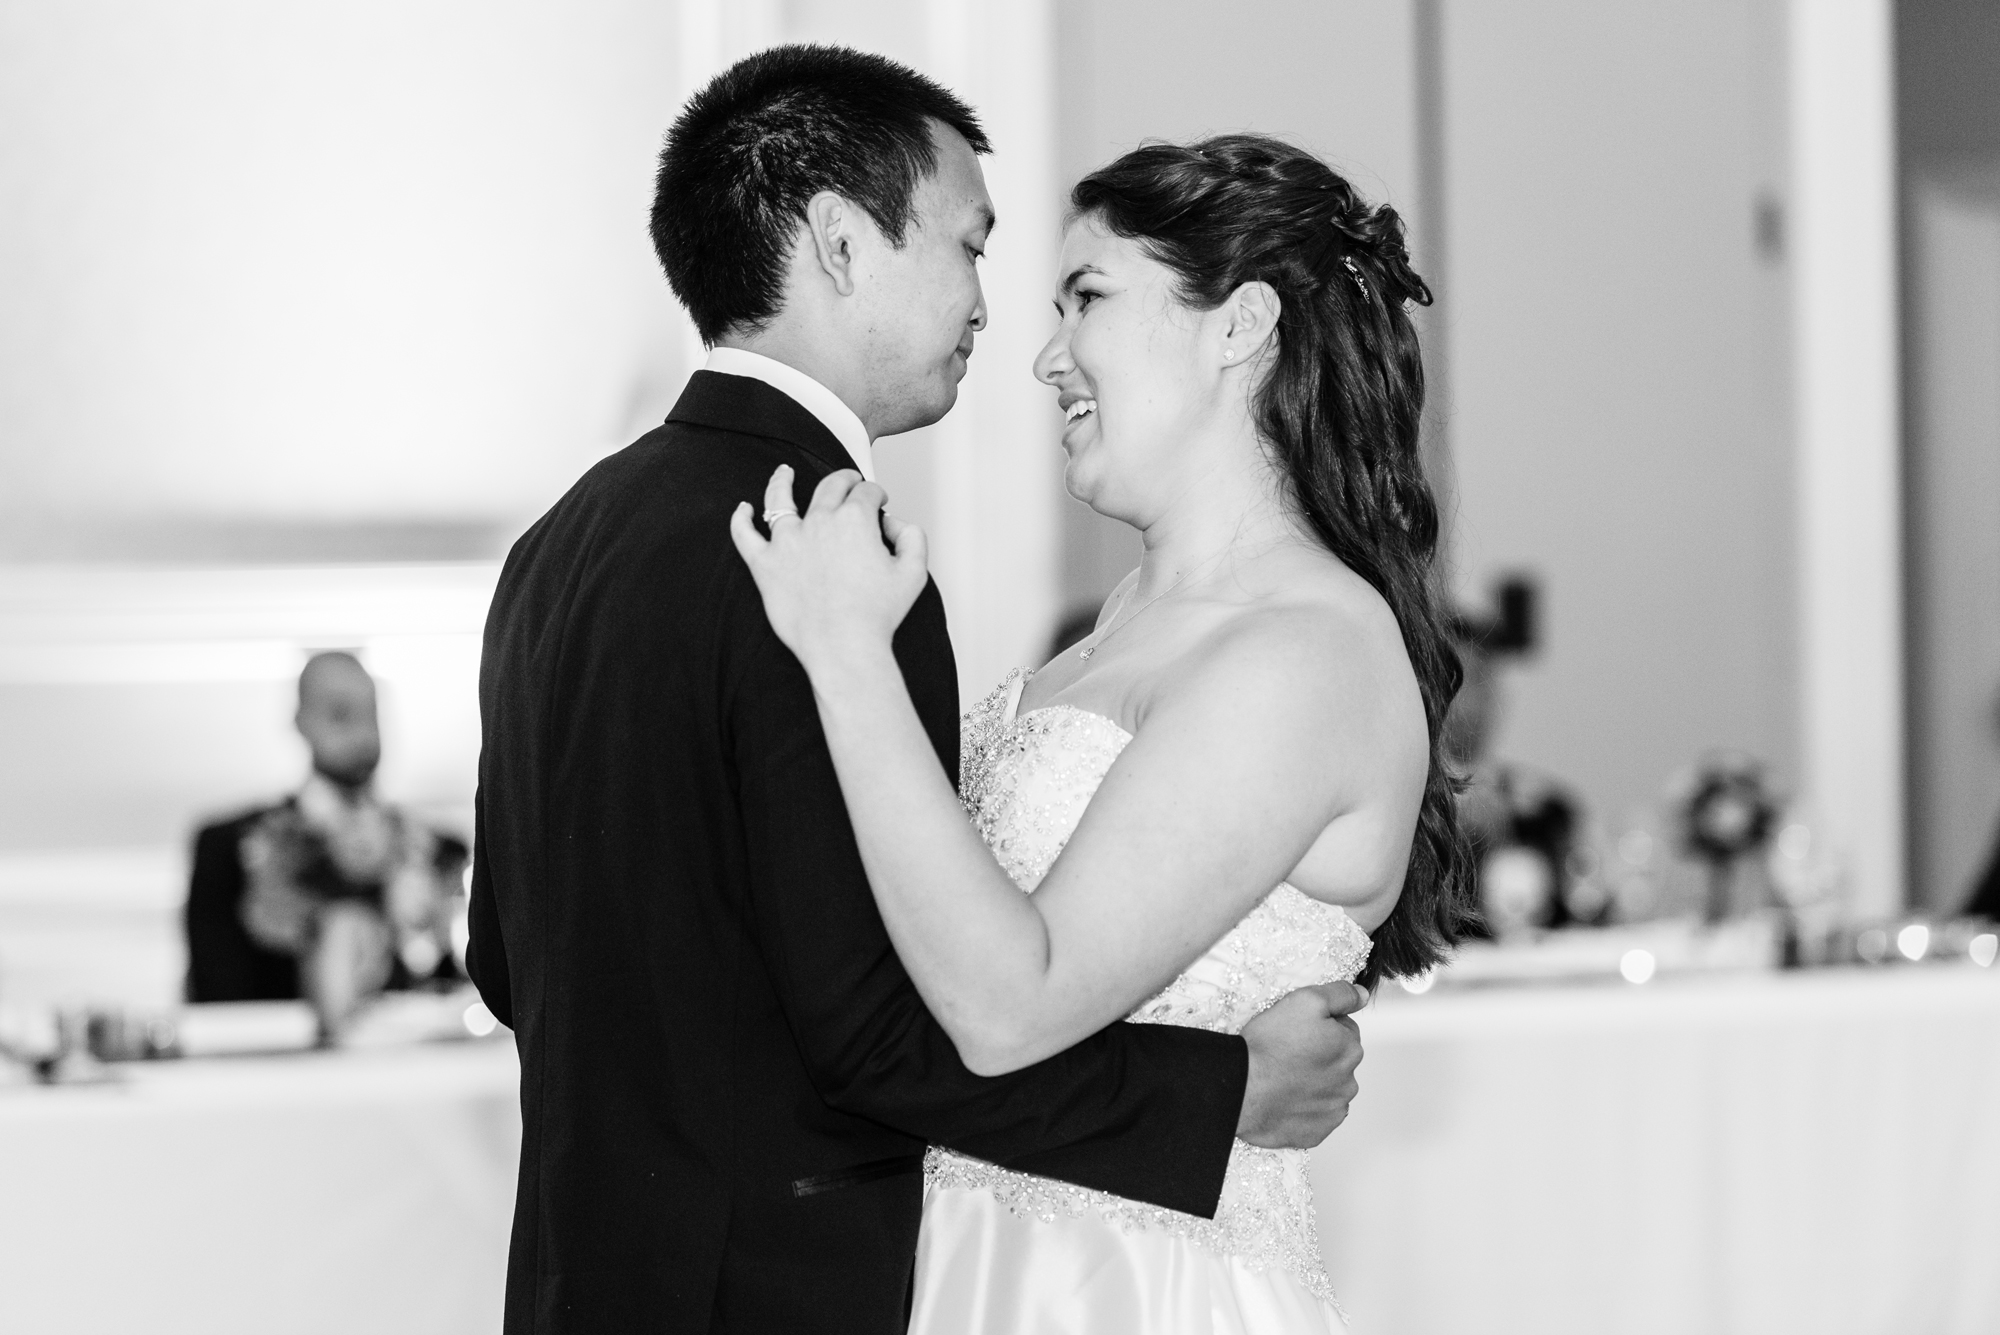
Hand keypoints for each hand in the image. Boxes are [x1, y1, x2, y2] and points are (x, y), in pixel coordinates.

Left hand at [729, 466, 929, 674]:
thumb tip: (895, 524)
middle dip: (844, 479)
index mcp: (854, 520)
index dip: (876, 494)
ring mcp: (787, 541)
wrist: (843, 647)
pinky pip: (744, 535)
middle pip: (829, 486)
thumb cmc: (876, 616)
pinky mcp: (765, 565)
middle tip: (848, 483)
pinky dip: (741, 519)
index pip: (866, 491)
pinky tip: (743, 509)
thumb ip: (912, 537)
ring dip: (782, 480)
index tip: (879, 503)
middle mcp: (819, 522)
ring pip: (779, 498)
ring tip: (784, 472)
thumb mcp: (914, 572)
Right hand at [1234, 983, 1365, 1148]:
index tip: (1295, 1030)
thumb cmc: (1269, 1044)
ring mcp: (1332, 1111)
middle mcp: (1349, 1083)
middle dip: (1317, 1055)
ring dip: (1311, 1082)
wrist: (1241, 1088)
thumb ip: (1340, 995)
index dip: (1318, 1026)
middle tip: (1285, 1052)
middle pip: (1336, 1061)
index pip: (1343, 1030)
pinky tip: (1282, 1099)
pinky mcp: (1316, 1133)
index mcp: (1350, 1049)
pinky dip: (1302, 1108)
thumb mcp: (1305, 1001)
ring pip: (1326, 1089)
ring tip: (1281, 1077)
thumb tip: (1362, 995)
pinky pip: (1314, 1116)